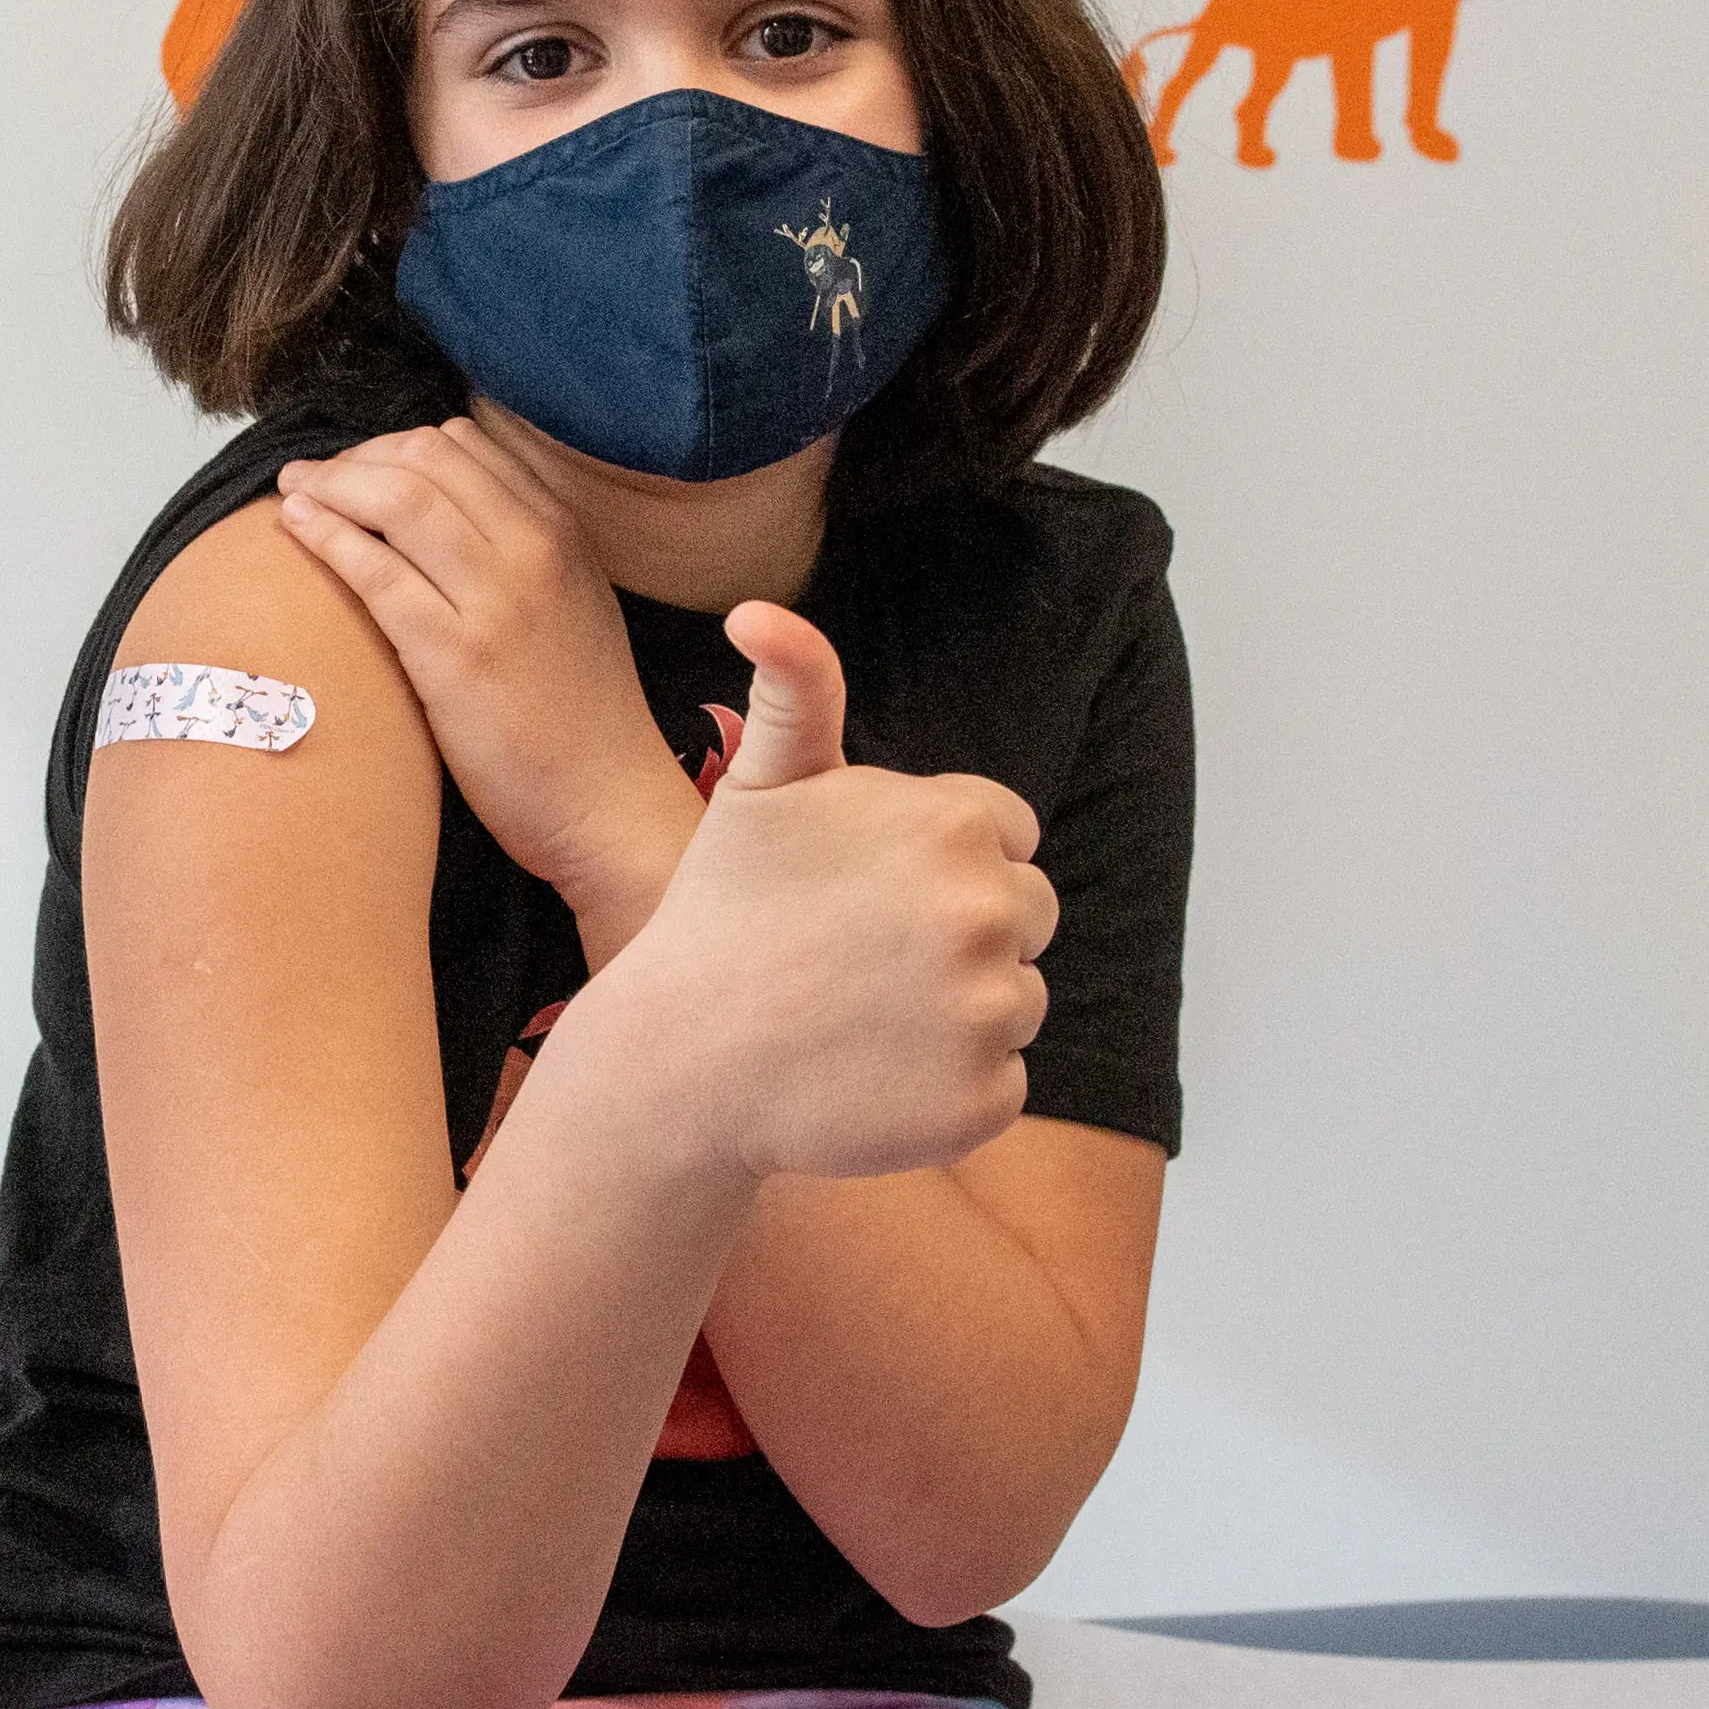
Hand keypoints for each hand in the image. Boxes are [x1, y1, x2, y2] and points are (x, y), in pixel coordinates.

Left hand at [273, 423, 696, 924]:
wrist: (607, 800)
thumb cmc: (578, 715)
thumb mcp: (572, 604)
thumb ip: (522, 550)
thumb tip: (440, 511)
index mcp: (561, 532)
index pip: (464, 445)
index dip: (393, 445)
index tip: (355, 468)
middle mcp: (534, 550)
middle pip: (424, 458)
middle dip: (354, 458)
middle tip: (311, 479)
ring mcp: (498, 599)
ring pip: (398, 499)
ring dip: (330, 485)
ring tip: (291, 493)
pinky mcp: (457, 655)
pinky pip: (376, 571)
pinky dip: (325, 537)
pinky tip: (293, 529)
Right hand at [581, 601, 1049, 1186]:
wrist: (682, 1061)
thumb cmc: (721, 915)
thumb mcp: (761, 786)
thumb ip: (797, 691)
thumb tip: (756, 608)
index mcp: (956, 824)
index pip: (1007, 838)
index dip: (939, 863)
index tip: (867, 892)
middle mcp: (990, 911)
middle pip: (1026, 917)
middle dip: (957, 932)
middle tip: (858, 957)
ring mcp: (991, 1012)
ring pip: (1016, 1001)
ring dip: (955, 1012)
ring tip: (858, 1017)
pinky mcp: (987, 1100)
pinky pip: (1000, 1081)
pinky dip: (949, 1087)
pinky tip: (873, 1075)